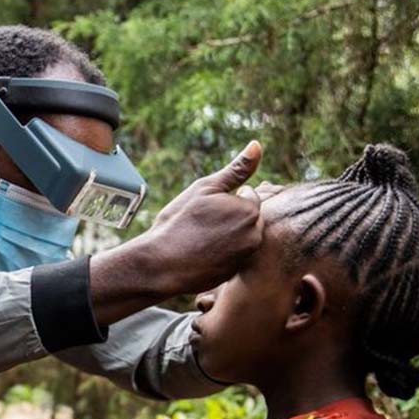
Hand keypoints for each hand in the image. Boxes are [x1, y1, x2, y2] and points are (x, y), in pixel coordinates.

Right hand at [143, 141, 263, 294]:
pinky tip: (201, 254)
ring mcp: (246, 257)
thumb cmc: (180, 222)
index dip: (226, 198)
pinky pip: (233, 256)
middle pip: (248, 218)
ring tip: (201, 238)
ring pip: (241, 237)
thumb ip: (236, 169)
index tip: (206, 208)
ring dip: (227, 235)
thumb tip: (257, 145)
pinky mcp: (235, 273)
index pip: (248, 195)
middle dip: (231, 217)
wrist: (161, 263)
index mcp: (250, 210)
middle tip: (202, 224)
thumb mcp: (206, 188)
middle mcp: (255, 236)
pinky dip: (221, 253)